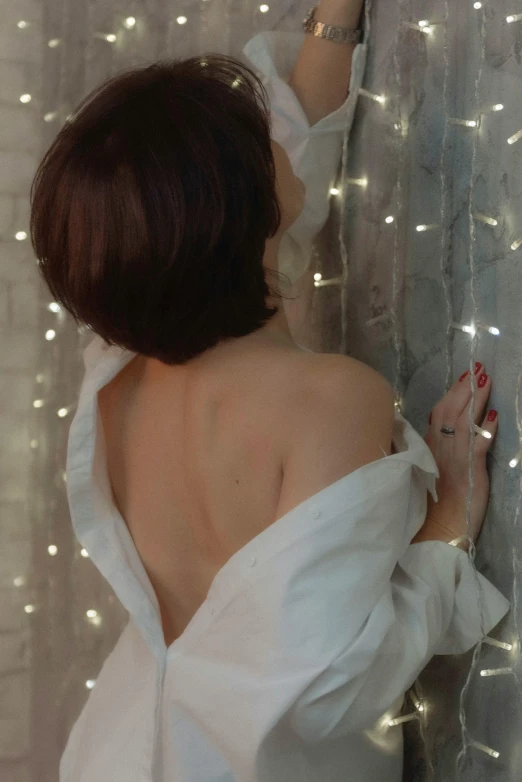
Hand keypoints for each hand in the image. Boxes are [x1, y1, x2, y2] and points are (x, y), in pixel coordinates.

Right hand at [422, 363, 497, 545]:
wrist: (432, 537)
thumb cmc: (424, 511)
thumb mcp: (420, 477)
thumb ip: (425, 455)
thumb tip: (428, 436)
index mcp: (426, 450)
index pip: (437, 416)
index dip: (451, 395)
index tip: (462, 379)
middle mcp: (438, 450)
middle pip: (451, 412)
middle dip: (464, 389)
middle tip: (477, 368)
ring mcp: (454, 459)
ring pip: (464, 422)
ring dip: (475, 400)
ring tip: (486, 380)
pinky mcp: (470, 473)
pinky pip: (478, 446)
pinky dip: (486, 429)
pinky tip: (494, 416)